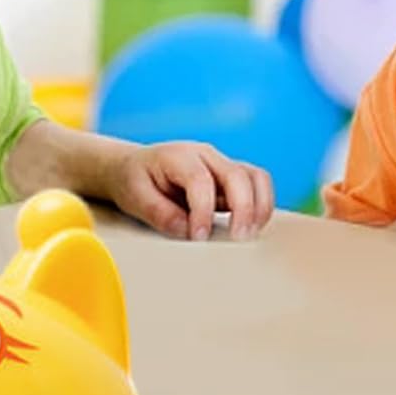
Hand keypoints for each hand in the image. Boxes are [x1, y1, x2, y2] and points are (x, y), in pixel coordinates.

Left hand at [108, 141, 274, 241]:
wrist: (136, 167)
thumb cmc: (136, 180)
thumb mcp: (134, 196)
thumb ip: (159, 212)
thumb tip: (187, 229)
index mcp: (178, 156)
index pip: (200, 180)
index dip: (203, 211)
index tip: (199, 236)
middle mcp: (206, 155)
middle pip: (237, 175)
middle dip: (242, 208)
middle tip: (237, 239)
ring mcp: (221, 164)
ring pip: (255, 176)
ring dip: (260, 206)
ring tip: (249, 233)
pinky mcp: (231, 179)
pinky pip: (257, 186)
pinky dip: (261, 205)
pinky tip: (251, 227)